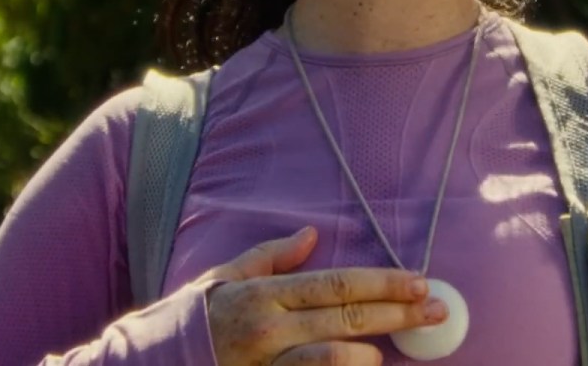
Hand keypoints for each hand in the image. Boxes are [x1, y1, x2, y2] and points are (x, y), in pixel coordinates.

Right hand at [203, 227, 447, 364]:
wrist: (150, 365)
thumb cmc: (194, 319)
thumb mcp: (226, 278)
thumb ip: (271, 257)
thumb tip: (311, 235)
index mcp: (265, 295)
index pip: (338, 285)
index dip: (383, 283)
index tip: (419, 281)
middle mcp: (270, 330)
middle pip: (348, 319)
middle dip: (399, 314)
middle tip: (437, 310)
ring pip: (333, 359)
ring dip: (371, 354)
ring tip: (392, 350)